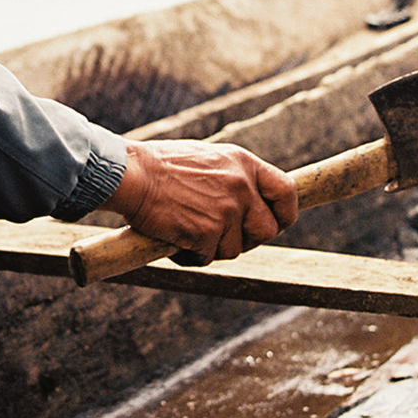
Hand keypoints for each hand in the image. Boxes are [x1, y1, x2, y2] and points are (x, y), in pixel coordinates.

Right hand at [104, 139, 298, 262]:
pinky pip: (207, 257)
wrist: (130, 174)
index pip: (287, 192)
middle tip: (222, 238)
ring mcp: (226, 211)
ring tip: (187, 232)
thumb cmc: (160, 165)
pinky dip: (190, 256)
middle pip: (267, 230)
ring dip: (212, 248)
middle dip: (248, 240)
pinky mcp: (207, 233)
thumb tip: (251, 204)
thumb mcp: (208, 159)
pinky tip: (174, 240)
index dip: (285, 214)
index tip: (277, 223)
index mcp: (244, 163)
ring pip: (235, 249)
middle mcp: (241, 187)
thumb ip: (234, 178)